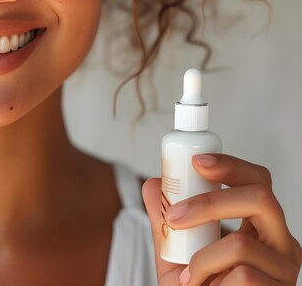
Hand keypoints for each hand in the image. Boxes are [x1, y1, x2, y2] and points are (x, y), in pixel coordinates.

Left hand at [142, 154, 301, 284]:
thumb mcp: (175, 251)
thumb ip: (164, 219)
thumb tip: (153, 184)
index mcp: (260, 224)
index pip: (257, 181)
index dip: (230, 165)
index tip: (197, 162)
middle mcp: (281, 242)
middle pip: (260, 198)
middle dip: (210, 202)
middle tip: (174, 217)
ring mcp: (283, 270)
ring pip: (241, 244)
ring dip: (202, 258)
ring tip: (190, 275)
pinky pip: (242, 275)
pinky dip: (211, 278)